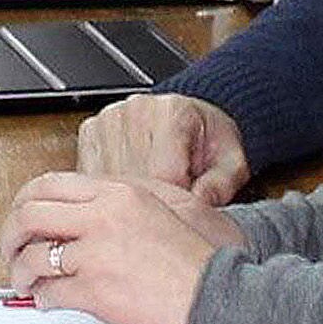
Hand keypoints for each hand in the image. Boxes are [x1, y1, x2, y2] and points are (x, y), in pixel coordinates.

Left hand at [0, 171, 247, 323]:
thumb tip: (82, 207)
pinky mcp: (95, 289)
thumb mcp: (164, 206)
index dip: (24, 202)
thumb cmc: (199, 259)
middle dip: (10, 235)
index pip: (48, 184)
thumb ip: (120, 200)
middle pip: (29, 214)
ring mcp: (96, 252)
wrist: (219, 295)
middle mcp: (102, 216)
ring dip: (20, 272)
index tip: (21, 216)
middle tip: (11, 249)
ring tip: (25, 280)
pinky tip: (47, 300)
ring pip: (32, 255)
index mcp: (117, 192)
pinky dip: (42, 298)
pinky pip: (50, 292)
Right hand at [77, 93, 250, 206]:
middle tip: (170, 211)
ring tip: (152, 200)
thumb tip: (203, 202)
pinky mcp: (90, 134)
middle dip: (153, 203)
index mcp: (172, 113)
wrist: (190, 118)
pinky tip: (130, 193)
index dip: (177, 202)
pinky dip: (109, 192)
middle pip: (133, 179)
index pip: (165, 174)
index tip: (186, 211)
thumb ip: (223, 184)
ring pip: (108, 181)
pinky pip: (90, 177)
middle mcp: (135, 112)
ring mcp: (108, 121)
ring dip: (128, 199)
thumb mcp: (232, 161)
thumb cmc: (208, 139)